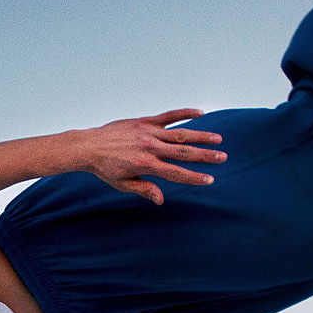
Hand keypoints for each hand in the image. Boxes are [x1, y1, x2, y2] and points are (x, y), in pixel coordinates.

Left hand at [81, 108, 223, 204]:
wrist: (89, 146)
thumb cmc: (105, 168)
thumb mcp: (123, 184)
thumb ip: (144, 189)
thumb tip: (162, 199)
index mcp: (145, 165)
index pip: (176, 173)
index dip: (194, 177)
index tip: (209, 179)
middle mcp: (149, 147)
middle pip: (183, 152)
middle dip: (205, 156)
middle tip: (223, 158)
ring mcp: (148, 132)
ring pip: (180, 134)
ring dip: (201, 136)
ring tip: (218, 139)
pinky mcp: (144, 121)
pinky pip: (168, 116)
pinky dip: (184, 113)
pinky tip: (200, 113)